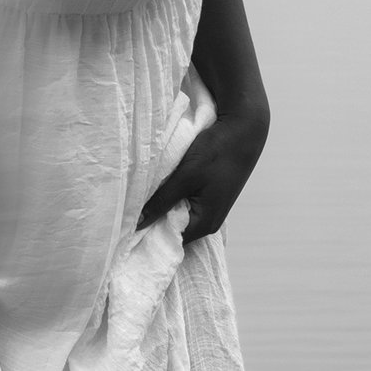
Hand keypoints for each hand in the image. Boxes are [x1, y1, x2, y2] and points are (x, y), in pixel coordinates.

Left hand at [138, 101, 267, 243]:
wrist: (245, 129)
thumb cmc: (217, 152)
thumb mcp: (185, 176)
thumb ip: (162, 201)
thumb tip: (137, 224)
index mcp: (205, 223)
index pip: (169, 241)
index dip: (147, 234)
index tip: (125, 226)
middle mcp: (210, 222)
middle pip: (173, 230)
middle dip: (153, 221)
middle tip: (128, 211)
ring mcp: (211, 209)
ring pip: (178, 215)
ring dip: (162, 207)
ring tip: (140, 199)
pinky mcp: (210, 196)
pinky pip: (185, 204)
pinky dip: (172, 197)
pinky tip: (160, 188)